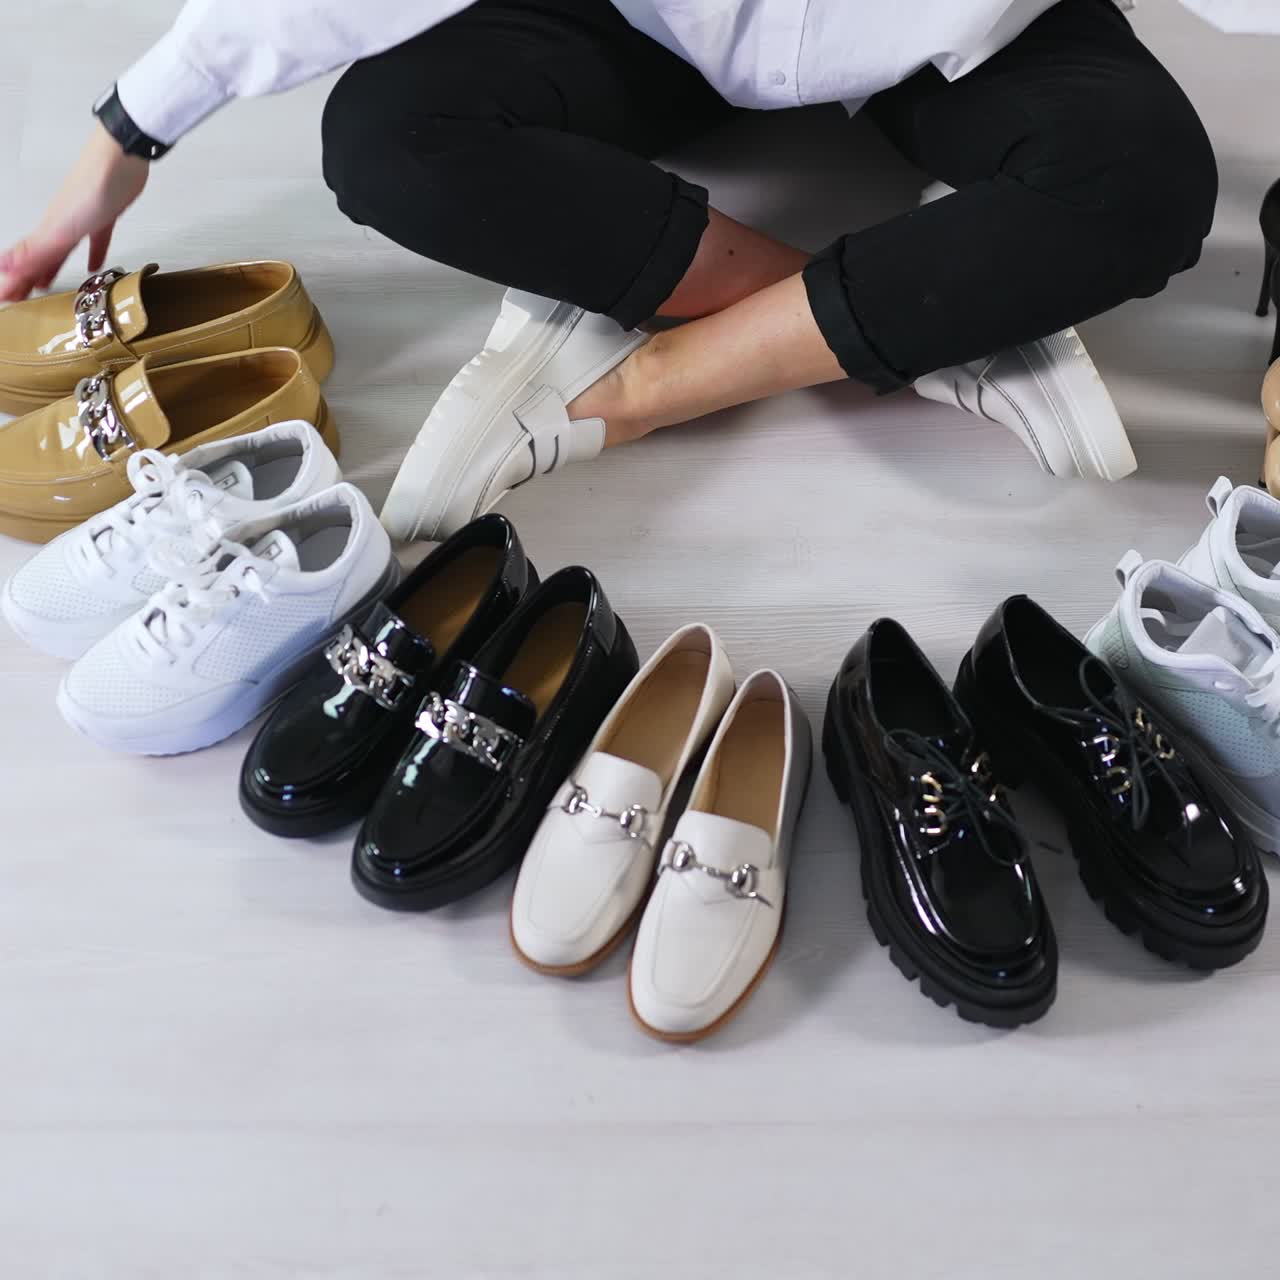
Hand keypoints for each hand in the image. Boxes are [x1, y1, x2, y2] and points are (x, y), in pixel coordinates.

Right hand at [0, 123, 149, 302]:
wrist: (121, 159)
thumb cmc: (93, 188)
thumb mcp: (61, 227)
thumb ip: (35, 250)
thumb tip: (4, 267)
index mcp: (49, 230)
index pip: (27, 262)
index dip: (16, 281)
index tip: (7, 299)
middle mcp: (61, 224)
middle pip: (42, 258)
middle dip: (29, 278)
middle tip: (22, 297)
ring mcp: (83, 218)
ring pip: (63, 250)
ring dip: (53, 267)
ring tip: (47, 285)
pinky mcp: (106, 214)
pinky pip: (96, 239)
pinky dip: (94, 253)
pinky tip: (94, 265)